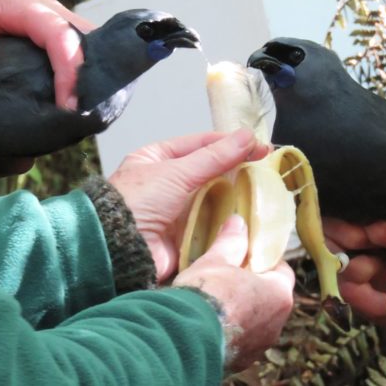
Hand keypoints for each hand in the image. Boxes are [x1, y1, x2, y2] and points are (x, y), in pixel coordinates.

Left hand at [0, 0, 93, 108]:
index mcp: (26, 6)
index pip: (62, 36)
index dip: (70, 71)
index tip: (68, 106)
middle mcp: (46, 11)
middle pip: (86, 41)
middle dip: (91, 76)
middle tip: (87, 114)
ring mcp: (48, 22)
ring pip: (84, 46)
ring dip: (87, 77)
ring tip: (84, 112)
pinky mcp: (44, 34)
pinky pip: (71, 51)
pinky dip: (77, 74)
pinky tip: (72, 100)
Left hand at [109, 129, 269, 282]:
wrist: (118, 249)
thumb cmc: (140, 200)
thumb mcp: (178, 172)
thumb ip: (215, 156)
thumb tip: (248, 136)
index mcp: (156, 159)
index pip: (199, 145)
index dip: (230, 144)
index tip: (259, 146)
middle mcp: (165, 183)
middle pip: (207, 173)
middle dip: (234, 172)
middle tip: (267, 169)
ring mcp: (174, 212)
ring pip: (212, 200)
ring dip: (234, 199)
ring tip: (264, 194)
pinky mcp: (182, 237)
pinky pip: (210, 226)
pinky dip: (226, 224)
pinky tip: (249, 220)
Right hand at [173, 215, 294, 370]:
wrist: (184, 337)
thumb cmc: (206, 294)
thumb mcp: (216, 260)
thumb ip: (230, 242)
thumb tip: (237, 221)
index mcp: (278, 294)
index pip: (282, 271)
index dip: (264, 261)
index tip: (247, 257)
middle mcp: (276, 323)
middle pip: (269, 297)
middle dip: (252, 287)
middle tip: (229, 276)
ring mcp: (260, 345)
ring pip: (256, 321)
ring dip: (242, 311)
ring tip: (216, 300)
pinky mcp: (242, 360)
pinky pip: (241, 339)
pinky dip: (231, 330)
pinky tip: (210, 321)